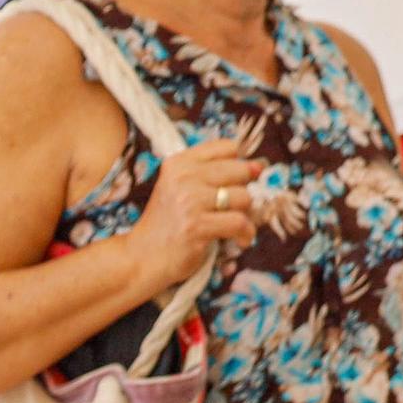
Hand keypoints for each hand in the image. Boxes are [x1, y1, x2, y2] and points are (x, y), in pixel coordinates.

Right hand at [127, 136, 258, 292]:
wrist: (142, 256)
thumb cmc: (170, 222)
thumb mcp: (184, 188)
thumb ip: (218, 173)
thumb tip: (259, 165)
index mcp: (179, 162)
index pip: (228, 147)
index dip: (239, 165)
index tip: (232, 183)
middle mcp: (183, 177)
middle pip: (242, 171)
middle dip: (244, 192)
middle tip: (231, 209)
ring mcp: (189, 201)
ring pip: (244, 197)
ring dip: (246, 215)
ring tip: (232, 226)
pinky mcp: (197, 226)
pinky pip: (240, 222)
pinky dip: (246, 234)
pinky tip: (238, 240)